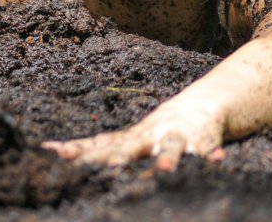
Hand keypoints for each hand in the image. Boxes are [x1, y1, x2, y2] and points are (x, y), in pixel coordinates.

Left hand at [42, 95, 226, 171]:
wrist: (206, 102)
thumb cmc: (161, 128)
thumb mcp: (132, 137)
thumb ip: (99, 148)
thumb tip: (53, 151)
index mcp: (133, 136)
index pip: (102, 144)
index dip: (80, 151)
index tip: (55, 154)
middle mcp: (153, 135)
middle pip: (130, 147)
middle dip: (117, 158)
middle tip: (104, 170)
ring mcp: (178, 135)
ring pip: (171, 147)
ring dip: (168, 158)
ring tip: (166, 169)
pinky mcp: (204, 140)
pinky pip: (208, 151)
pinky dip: (212, 157)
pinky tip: (217, 162)